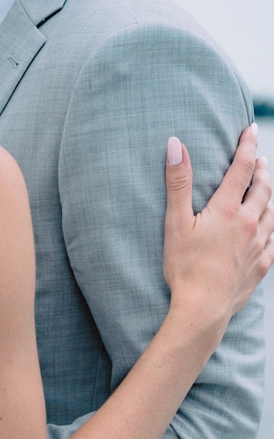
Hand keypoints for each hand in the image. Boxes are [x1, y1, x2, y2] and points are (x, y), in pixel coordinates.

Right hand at [164, 125, 271, 330]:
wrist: (203, 309)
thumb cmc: (184, 266)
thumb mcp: (175, 222)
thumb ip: (178, 182)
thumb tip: (176, 144)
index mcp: (228, 210)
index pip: (242, 169)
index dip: (246, 146)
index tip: (249, 129)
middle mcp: (250, 224)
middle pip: (263, 189)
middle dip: (262, 169)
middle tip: (260, 158)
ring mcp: (259, 246)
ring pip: (272, 213)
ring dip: (269, 196)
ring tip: (265, 188)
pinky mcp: (262, 265)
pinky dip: (273, 226)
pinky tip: (269, 227)